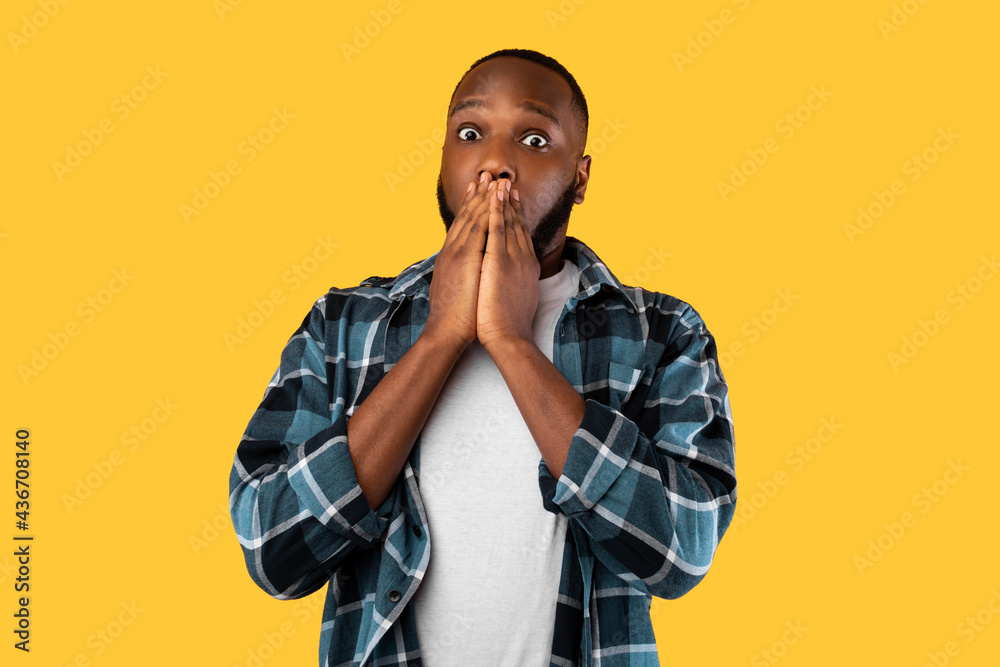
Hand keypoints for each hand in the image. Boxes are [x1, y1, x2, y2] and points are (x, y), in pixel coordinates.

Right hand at [423, 172, 495, 349]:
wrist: (446, 332)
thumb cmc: (456, 317)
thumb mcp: (457, 288)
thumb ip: (462, 273)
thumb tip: (470, 268)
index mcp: (451, 257)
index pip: (463, 225)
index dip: (471, 206)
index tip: (479, 189)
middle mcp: (452, 250)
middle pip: (466, 216)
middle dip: (478, 194)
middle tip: (487, 173)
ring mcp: (457, 253)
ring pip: (472, 217)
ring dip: (484, 196)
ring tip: (493, 178)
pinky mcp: (464, 259)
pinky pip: (478, 229)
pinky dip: (485, 212)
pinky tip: (493, 199)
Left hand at [476, 178, 539, 351]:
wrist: (509, 337)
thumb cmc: (510, 323)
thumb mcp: (518, 296)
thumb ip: (516, 281)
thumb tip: (514, 277)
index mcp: (526, 266)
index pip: (520, 233)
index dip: (515, 214)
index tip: (512, 198)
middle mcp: (522, 258)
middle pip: (515, 223)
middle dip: (509, 201)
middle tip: (505, 181)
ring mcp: (512, 259)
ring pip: (507, 222)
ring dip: (502, 200)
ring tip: (498, 180)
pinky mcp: (499, 263)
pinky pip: (497, 231)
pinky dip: (495, 212)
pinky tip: (492, 198)